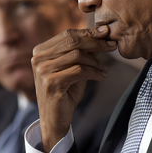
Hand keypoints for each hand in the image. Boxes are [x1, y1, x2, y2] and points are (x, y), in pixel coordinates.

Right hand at [31, 25, 116, 152]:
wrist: (55, 120)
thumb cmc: (65, 92)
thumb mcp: (74, 67)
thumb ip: (83, 52)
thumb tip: (102, 34)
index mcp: (41, 51)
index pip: (68, 34)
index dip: (89, 32)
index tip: (106, 33)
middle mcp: (39, 58)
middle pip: (73, 42)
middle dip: (96, 42)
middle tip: (112, 45)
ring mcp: (43, 70)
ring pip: (77, 55)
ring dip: (96, 61)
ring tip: (103, 68)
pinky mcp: (52, 83)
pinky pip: (79, 70)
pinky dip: (94, 72)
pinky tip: (101, 76)